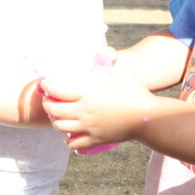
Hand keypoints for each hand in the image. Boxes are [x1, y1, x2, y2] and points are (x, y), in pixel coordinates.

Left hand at [41, 66, 155, 150]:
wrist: (149, 118)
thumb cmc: (135, 92)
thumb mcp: (120, 73)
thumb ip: (107, 63)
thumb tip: (102, 51)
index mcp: (88, 95)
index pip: (57, 91)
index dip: (47, 86)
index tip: (45, 83)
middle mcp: (85, 112)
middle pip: (54, 111)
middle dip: (48, 105)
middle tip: (49, 100)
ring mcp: (89, 127)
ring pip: (61, 127)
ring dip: (55, 121)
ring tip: (58, 116)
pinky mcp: (96, 139)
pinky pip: (75, 143)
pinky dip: (68, 139)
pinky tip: (69, 134)